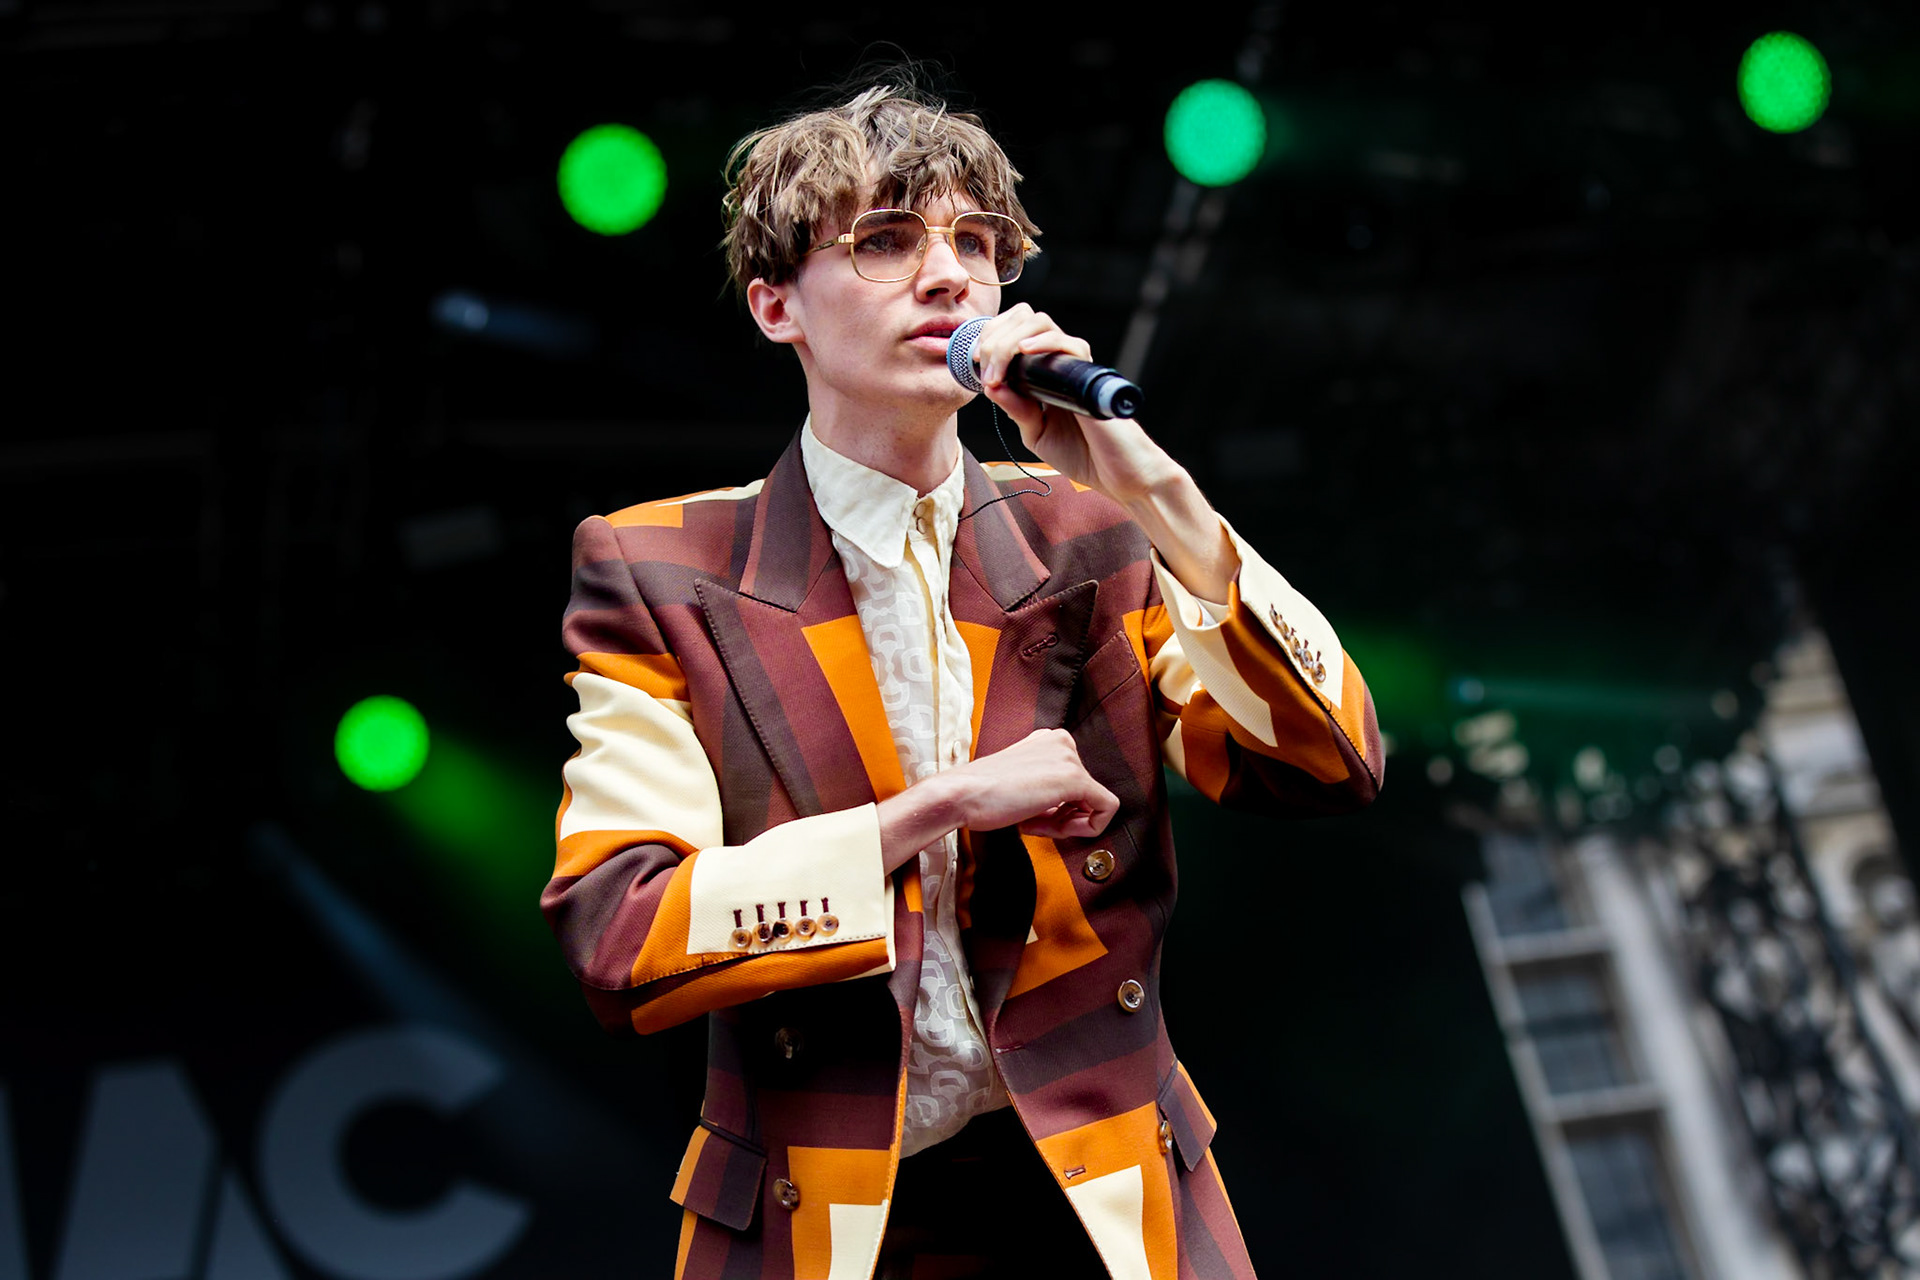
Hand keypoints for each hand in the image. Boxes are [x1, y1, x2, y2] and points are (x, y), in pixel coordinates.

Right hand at [876, 729, 1118, 870]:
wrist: (961, 796)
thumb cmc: (981, 795)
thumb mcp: (1021, 783)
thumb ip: (1046, 789)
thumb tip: (1067, 810)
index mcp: (1048, 740)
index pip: (1073, 784)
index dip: (1055, 809)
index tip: (1030, 814)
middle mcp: (1062, 742)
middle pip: (1085, 795)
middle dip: (1061, 817)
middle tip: (1031, 821)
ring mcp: (1069, 758)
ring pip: (1094, 804)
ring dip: (1065, 825)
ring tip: (1031, 822)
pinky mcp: (1075, 778)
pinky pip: (1105, 811)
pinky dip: (1082, 829)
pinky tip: (1045, 826)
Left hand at [970, 304, 1179, 504]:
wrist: (1119, 477)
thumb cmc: (1084, 456)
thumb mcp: (1036, 433)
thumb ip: (1016, 409)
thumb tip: (991, 385)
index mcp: (1043, 374)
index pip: (1013, 333)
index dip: (989, 339)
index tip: (974, 362)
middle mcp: (1059, 363)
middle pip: (1023, 319)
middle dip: (994, 337)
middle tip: (984, 368)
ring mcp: (1075, 365)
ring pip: (1040, 323)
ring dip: (1010, 340)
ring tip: (998, 370)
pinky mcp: (1090, 375)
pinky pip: (1069, 344)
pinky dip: (1044, 342)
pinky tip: (1024, 352)